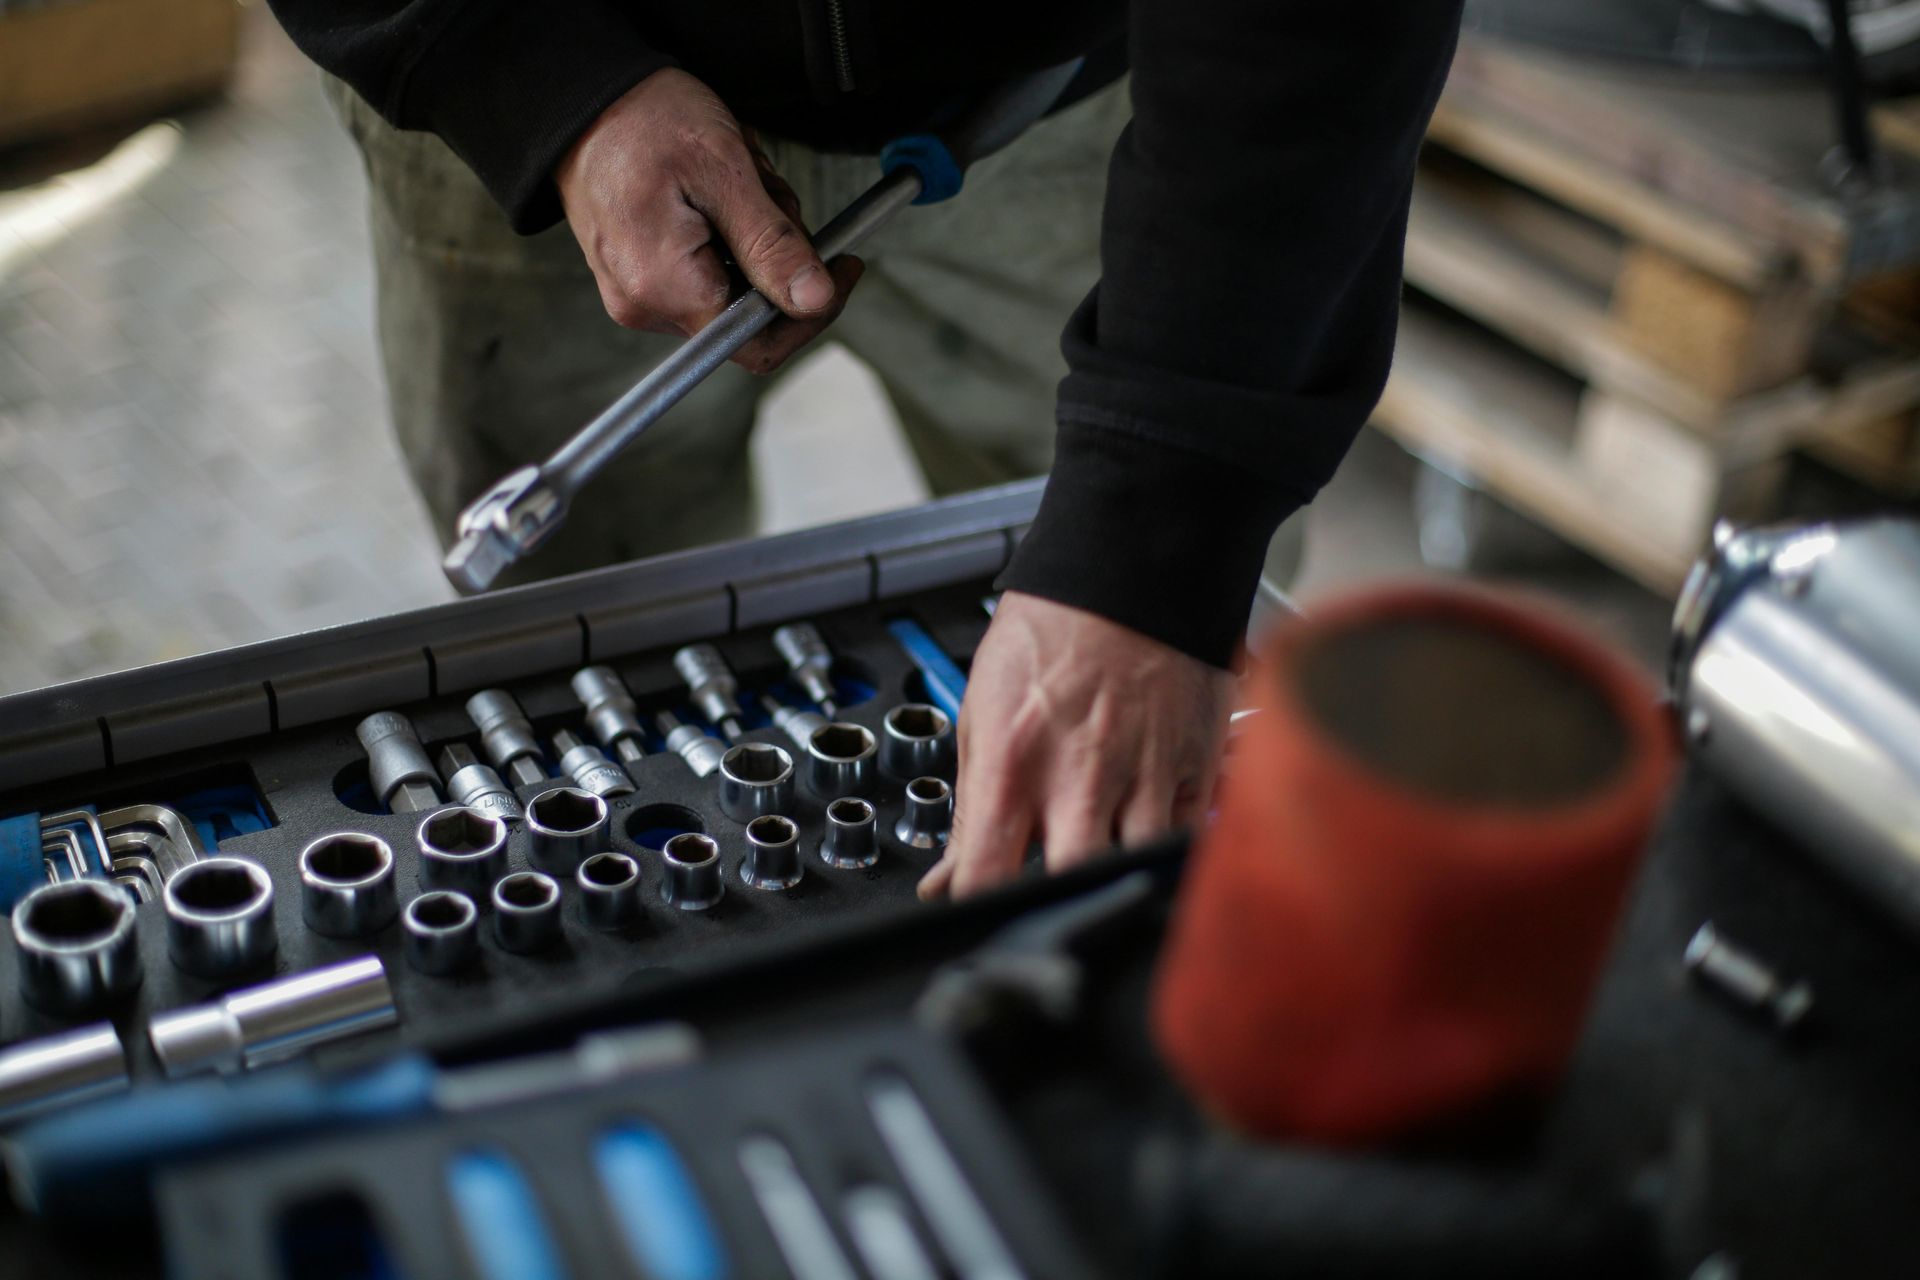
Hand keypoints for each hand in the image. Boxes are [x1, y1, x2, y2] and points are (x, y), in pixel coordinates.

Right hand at [555, 69, 863, 372]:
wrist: (579, 99)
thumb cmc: (644, 120)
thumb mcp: (724, 171)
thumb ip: (771, 245)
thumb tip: (813, 299)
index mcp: (665, 287)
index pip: (758, 344)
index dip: (811, 314)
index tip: (841, 267)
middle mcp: (645, 305)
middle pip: (750, 312)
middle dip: (778, 252)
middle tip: (770, 188)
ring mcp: (638, 294)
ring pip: (734, 288)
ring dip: (754, 235)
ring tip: (736, 177)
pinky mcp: (638, 276)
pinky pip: (706, 272)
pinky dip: (728, 232)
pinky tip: (714, 190)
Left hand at [918, 592, 1235, 900]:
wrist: (1128, 570)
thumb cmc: (1049, 634)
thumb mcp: (982, 713)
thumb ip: (970, 806)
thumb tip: (949, 878)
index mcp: (1013, 766)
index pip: (988, 879)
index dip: (978, 912)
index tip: (978, 917)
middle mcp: (1080, 779)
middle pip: (1069, 890)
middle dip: (1054, 906)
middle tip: (1046, 897)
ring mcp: (1145, 778)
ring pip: (1135, 874)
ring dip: (1115, 878)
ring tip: (1100, 859)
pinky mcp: (1196, 769)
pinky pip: (1182, 839)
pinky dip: (1162, 847)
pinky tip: (1144, 827)